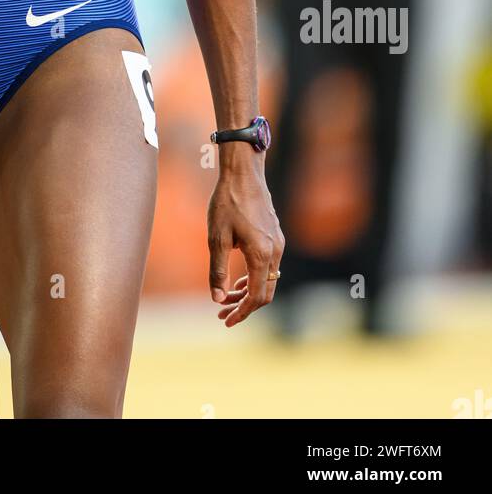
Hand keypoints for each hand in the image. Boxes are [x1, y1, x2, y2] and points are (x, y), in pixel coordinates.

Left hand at [207, 161, 283, 326]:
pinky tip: (238, 279)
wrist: (244, 173)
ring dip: (248, 291)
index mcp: (261, 254)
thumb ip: (218, 271)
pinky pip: (269, 266)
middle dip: (244, 306)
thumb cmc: (227, 202)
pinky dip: (254, 277)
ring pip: (267, 279)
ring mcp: (278, 243)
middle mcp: (275, 251)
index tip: (226, 321)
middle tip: (222, 313)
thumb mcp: (216, 238)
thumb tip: (218, 298)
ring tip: (226, 298)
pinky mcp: (275, 236)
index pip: (256, 296)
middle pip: (265, 292)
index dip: (241, 312)